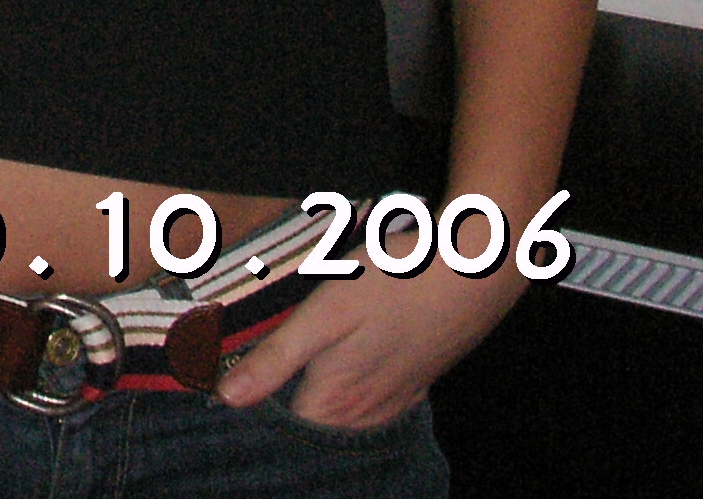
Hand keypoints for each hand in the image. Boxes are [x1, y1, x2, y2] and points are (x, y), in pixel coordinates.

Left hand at [215, 259, 525, 427]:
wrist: (476, 271)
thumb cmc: (395, 283)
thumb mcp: (325, 312)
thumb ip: (277, 358)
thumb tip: (228, 399)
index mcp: (338, 397)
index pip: (288, 433)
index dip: (257, 415)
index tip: (226, 393)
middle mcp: (369, 409)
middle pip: (317, 432)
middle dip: (286, 414)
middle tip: (254, 384)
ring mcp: (399, 396)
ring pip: (348, 421)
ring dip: (319, 408)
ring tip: (290, 386)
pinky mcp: (419, 379)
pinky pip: (378, 408)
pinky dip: (353, 401)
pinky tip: (344, 384)